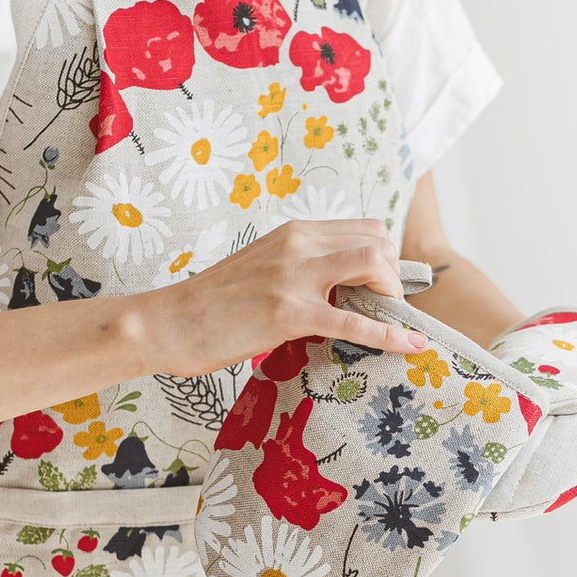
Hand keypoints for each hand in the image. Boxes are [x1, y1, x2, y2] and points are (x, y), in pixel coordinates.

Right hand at [140, 217, 426, 378]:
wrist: (167, 323)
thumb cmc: (212, 307)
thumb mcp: (262, 272)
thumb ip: (300, 272)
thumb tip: (338, 294)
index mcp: (293, 233)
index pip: (364, 229)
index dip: (385, 260)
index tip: (382, 291)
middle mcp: (297, 245)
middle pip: (377, 241)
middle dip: (394, 276)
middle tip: (386, 310)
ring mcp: (293, 276)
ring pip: (372, 264)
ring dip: (392, 295)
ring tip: (388, 322)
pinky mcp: (288, 313)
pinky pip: (353, 322)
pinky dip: (388, 335)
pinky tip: (409, 347)